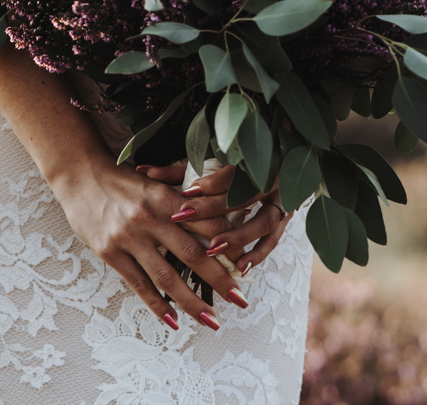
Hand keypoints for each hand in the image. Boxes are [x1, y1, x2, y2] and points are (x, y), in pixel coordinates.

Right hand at [53, 158, 247, 331]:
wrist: (79, 174)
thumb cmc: (121, 177)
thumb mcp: (155, 179)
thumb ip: (181, 194)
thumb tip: (213, 213)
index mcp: (166, 197)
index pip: (206, 225)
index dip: (228, 246)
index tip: (244, 264)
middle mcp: (150, 218)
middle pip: (193, 254)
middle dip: (219, 280)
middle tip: (240, 299)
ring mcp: (128, 237)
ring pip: (166, 276)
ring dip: (191, 302)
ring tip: (210, 320)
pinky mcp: (110, 252)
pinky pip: (138, 284)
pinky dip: (156, 305)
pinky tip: (172, 321)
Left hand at [135, 162, 294, 276]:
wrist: (276, 162)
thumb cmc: (230, 168)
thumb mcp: (204, 166)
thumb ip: (177, 172)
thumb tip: (141, 170)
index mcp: (250, 161)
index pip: (228, 174)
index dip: (208, 187)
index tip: (185, 199)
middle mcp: (270, 179)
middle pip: (243, 196)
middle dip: (215, 210)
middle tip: (187, 221)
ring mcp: (282, 199)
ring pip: (265, 220)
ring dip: (240, 236)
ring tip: (215, 250)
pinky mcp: (285, 217)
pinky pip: (275, 239)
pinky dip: (259, 253)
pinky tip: (241, 266)